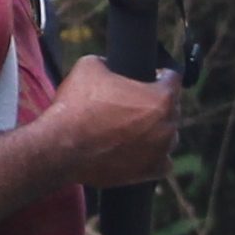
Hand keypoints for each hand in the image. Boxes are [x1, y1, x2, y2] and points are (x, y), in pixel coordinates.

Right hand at [43, 51, 178, 192]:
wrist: (61, 147)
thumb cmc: (76, 106)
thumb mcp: (90, 65)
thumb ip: (110, 62)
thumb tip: (111, 65)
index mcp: (161, 98)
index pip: (173, 78)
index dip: (159, 74)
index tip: (148, 77)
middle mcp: (167, 125)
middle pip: (171, 108)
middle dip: (156, 104)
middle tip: (132, 104)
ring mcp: (161, 151)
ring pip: (168, 135)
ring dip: (156, 130)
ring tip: (132, 128)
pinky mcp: (149, 172)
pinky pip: (163, 162)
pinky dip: (153, 156)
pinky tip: (137, 150)